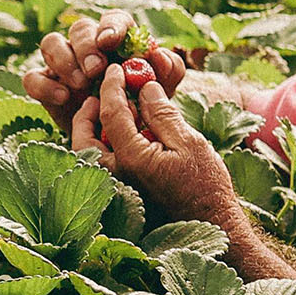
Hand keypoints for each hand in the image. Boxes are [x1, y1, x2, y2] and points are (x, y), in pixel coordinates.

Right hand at [22, 9, 188, 131]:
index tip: (112, 41)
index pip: (112, 19)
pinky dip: (44, 85)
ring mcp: (62, 63)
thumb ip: (167, 70)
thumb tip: (157, 54)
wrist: (118, 138)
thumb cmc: (141, 104)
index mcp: (117, 38)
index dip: (110, 27)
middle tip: (97, 70)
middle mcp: (86, 45)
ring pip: (51, 43)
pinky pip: (32, 77)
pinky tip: (63, 98)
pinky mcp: (45, 84)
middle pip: (79, 28)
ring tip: (81, 85)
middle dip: (87, 46)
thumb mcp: (162, 90)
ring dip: (64, 61)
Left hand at [70, 65, 252, 240]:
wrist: (212, 224)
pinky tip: (122, 134)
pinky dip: (103, 147)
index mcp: (131, 159)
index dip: (113, 86)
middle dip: (86, 114)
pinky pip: (102, 166)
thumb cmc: (206, 185)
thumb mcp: (189, 142)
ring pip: (88, 155)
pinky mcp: (122, 195)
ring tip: (110, 112)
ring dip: (92, 131)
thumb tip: (144, 87)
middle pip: (83, 139)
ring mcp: (117, 188)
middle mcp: (116, 175)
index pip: (111, 113)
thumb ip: (162, 114)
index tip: (118, 70)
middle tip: (99, 96)